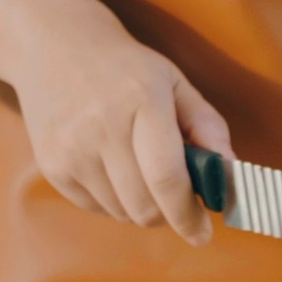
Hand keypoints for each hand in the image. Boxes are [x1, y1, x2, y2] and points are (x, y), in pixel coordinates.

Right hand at [0, 0, 233, 244]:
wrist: (54, 47)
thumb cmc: (126, 70)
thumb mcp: (176, 84)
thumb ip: (209, 128)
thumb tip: (229, 176)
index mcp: (141, 103)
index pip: (167, 179)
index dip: (188, 216)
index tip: (202, 234)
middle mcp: (101, 128)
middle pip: (145, 208)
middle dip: (170, 214)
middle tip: (177, 198)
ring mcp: (71, 151)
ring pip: (122, 214)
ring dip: (142, 208)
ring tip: (141, 173)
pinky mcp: (52, 167)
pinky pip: (97, 208)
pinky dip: (115, 202)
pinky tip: (113, 169)